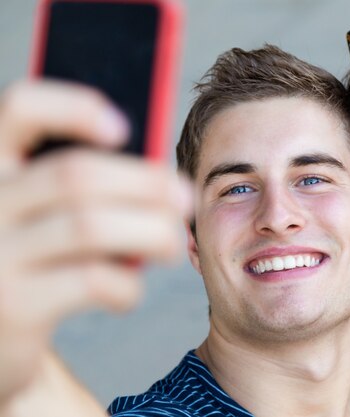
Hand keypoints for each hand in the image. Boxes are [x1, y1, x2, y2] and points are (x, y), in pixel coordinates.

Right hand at [0, 80, 191, 403]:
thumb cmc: (34, 257)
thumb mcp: (41, 211)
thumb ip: (77, 184)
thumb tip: (159, 176)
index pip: (20, 109)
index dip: (76, 108)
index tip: (124, 127)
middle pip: (77, 175)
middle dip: (146, 184)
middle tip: (185, 197)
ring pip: (91, 227)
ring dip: (151, 233)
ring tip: (172, 242)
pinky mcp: (13, 308)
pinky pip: (92, 281)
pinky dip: (127, 286)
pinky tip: (128, 290)